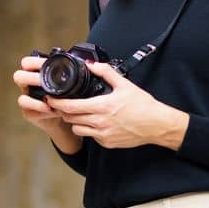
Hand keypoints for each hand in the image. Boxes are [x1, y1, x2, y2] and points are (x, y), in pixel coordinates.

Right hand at [14, 56, 78, 144]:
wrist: (65, 118)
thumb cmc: (68, 98)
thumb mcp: (71, 84)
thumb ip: (73, 74)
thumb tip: (89, 63)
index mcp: (37, 74)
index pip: (27, 63)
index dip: (34, 62)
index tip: (46, 63)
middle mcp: (29, 86)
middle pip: (18, 76)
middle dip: (31, 77)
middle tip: (42, 80)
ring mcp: (28, 100)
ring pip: (21, 97)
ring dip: (35, 96)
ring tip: (48, 97)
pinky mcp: (29, 113)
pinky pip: (28, 110)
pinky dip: (39, 107)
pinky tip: (49, 108)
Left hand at [51, 60, 188, 149]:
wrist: (156, 124)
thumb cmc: (142, 105)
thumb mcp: (124, 84)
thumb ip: (106, 72)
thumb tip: (92, 64)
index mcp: (102, 106)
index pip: (71, 107)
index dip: (57, 103)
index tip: (52, 99)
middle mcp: (99, 122)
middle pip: (70, 118)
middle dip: (64, 111)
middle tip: (64, 104)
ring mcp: (102, 134)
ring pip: (77, 129)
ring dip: (75, 121)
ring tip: (80, 114)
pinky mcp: (106, 143)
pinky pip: (90, 136)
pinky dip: (89, 129)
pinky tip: (96, 122)